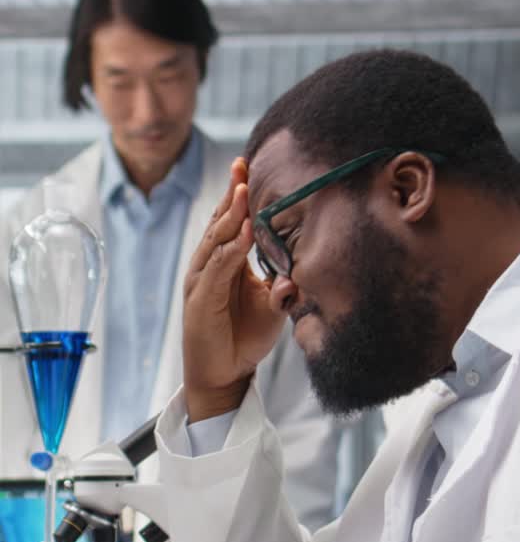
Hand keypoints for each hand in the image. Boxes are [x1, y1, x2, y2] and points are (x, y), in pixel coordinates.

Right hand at [183, 158, 284, 421]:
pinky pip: (216, 269)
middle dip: (232, 193)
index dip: (238, 194)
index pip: (230, 221)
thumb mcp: (271, 308)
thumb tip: (298, 272)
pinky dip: (230, 250)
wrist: (223, 375)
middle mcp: (208, 265)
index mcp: (224, 261)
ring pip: (215, 240)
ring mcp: (201, 281)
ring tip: (244, 191)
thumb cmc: (244, 338)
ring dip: (230, 216)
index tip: (249, 166)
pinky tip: (243, 235)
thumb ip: (283, 287)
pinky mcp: (200, 300)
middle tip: (243, 165)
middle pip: (220, 222)